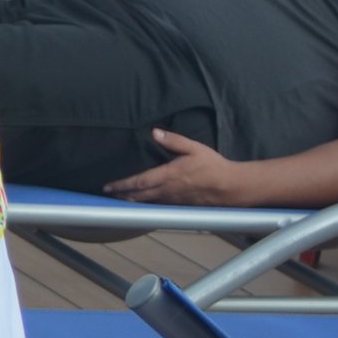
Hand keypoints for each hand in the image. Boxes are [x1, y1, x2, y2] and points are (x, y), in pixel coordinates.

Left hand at [107, 131, 246, 204]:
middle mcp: (168, 190)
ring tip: (118, 197)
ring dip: (131, 200)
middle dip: (121, 194)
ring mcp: (173, 199)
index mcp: (169, 175)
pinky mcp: (179, 204)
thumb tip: (155, 133)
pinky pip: (157, 204)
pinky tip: (140, 201)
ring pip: (147, 201)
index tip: (108, 186)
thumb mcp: (194, 147)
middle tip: (106, 193)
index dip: (122, 184)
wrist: (230, 186)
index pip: (139, 181)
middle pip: (139, 195)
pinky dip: (145, 203)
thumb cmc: (212, 165)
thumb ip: (174, 140)